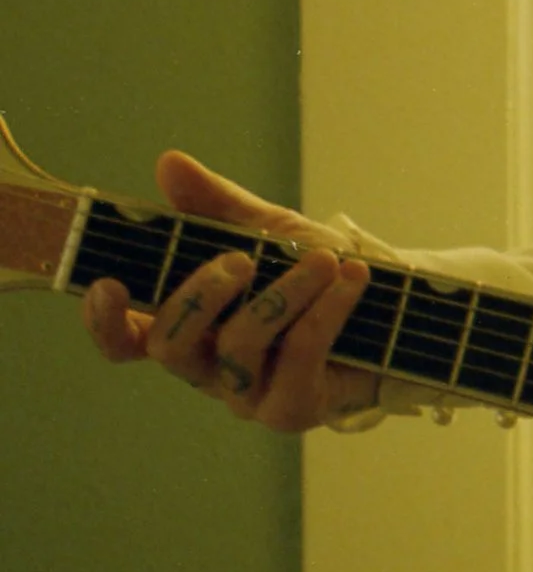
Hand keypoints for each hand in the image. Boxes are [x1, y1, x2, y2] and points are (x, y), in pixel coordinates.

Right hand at [81, 151, 376, 433]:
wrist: (389, 307)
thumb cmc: (313, 270)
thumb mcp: (265, 228)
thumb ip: (216, 204)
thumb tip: (169, 162)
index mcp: (186, 326)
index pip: (124, 339)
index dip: (104, 320)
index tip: (111, 283)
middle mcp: (205, 367)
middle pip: (170, 347)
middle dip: (201, 296)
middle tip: (243, 258)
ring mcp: (245, 394)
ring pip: (238, 350)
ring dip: (283, 296)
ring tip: (326, 259)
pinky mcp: (291, 409)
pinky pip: (298, 361)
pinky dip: (326, 312)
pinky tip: (350, 278)